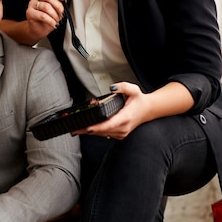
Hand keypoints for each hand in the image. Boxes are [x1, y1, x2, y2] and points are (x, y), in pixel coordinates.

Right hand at [26, 0, 67, 41]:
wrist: (39, 30)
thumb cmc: (48, 18)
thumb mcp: (57, 8)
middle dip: (59, 7)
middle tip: (62, 14)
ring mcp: (32, 4)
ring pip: (46, 6)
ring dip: (55, 15)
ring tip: (57, 20)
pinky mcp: (29, 13)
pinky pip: (42, 16)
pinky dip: (51, 21)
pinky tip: (54, 24)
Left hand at [73, 81, 193, 139]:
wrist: (148, 110)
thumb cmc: (139, 100)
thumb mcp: (133, 89)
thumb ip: (122, 87)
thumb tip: (112, 87)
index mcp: (126, 117)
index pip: (109, 125)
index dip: (97, 127)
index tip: (87, 128)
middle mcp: (123, 128)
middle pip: (102, 131)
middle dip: (87, 130)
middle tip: (73, 128)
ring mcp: (122, 133)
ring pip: (102, 134)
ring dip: (89, 131)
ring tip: (75, 129)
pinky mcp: (120, 135)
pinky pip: (105, 134)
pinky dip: (95, 131)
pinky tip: (86, 129)